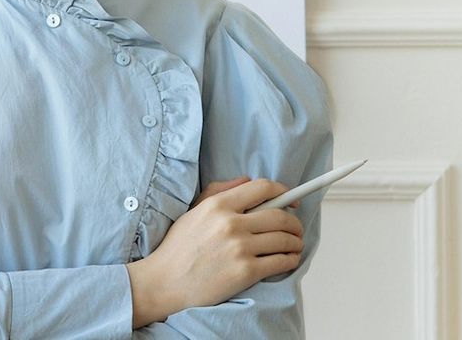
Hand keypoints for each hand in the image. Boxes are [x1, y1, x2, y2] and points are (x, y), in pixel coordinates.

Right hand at [127, 179, 303, 326]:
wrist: (166, 281)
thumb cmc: (178, 247)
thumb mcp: (194, 210)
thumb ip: (220, 191)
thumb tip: (247, 181)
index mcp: (218, 205)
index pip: (262, 188)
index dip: (284, 192)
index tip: (291, 200)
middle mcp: (230, 223)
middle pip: (280, 215)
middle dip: (294, 222)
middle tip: (296, 227)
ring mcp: (239, 248)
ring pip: (284, 239)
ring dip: (295, 242)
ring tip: (294, 245)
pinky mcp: (246, 272)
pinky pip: (281, 261)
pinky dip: (291, 260)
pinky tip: (289, 259)